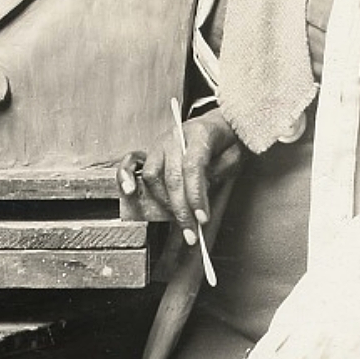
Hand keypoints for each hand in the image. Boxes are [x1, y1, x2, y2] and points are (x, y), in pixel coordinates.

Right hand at [118, 107, 242, 244]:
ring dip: (165, 202)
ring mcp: (159, 144)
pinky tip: (130, 192)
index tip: (202, 218)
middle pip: (172, 177)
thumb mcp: (233, 156)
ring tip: (178, 219)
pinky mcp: (149, 153)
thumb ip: (217, 174)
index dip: (196, 196)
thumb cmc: (225, 142)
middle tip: (192, 232)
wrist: (218, 126)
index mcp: (198, 134)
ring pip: (153, 176)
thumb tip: (199, 199)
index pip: (193, 167)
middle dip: (182, 210)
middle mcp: (174, 138)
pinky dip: (126, 177)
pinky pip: (131, 163)